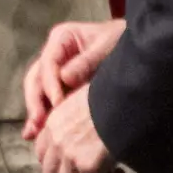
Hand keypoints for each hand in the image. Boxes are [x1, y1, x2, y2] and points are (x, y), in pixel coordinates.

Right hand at [23, 18, 125, 136]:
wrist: (139, 47)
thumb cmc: (121, 41)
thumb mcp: (107, 47)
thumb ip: (87, 61)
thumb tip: (65, 78)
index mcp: (62, 38)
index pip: (48, 62)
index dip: (50, 84)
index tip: (59, 104)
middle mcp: (54, 54)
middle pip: (37, 77)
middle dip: (35, 101)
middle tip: (39, 122)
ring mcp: (57, 70)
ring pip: (38, 91)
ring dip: (35, 112)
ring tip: (33, 133)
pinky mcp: (63, 86)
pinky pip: (49, 101)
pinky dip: (44, 117)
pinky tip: (36, 134)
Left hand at [34, 85, 124, 172]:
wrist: (124, 98)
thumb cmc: (107, 94)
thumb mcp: (79, 99)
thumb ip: (69, 115)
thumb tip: (75, 121)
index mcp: (52, 123)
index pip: (41, 153)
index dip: (56, 161)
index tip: (73, 161)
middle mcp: (56, 141)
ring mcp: (70, 156)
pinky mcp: (88, 167)